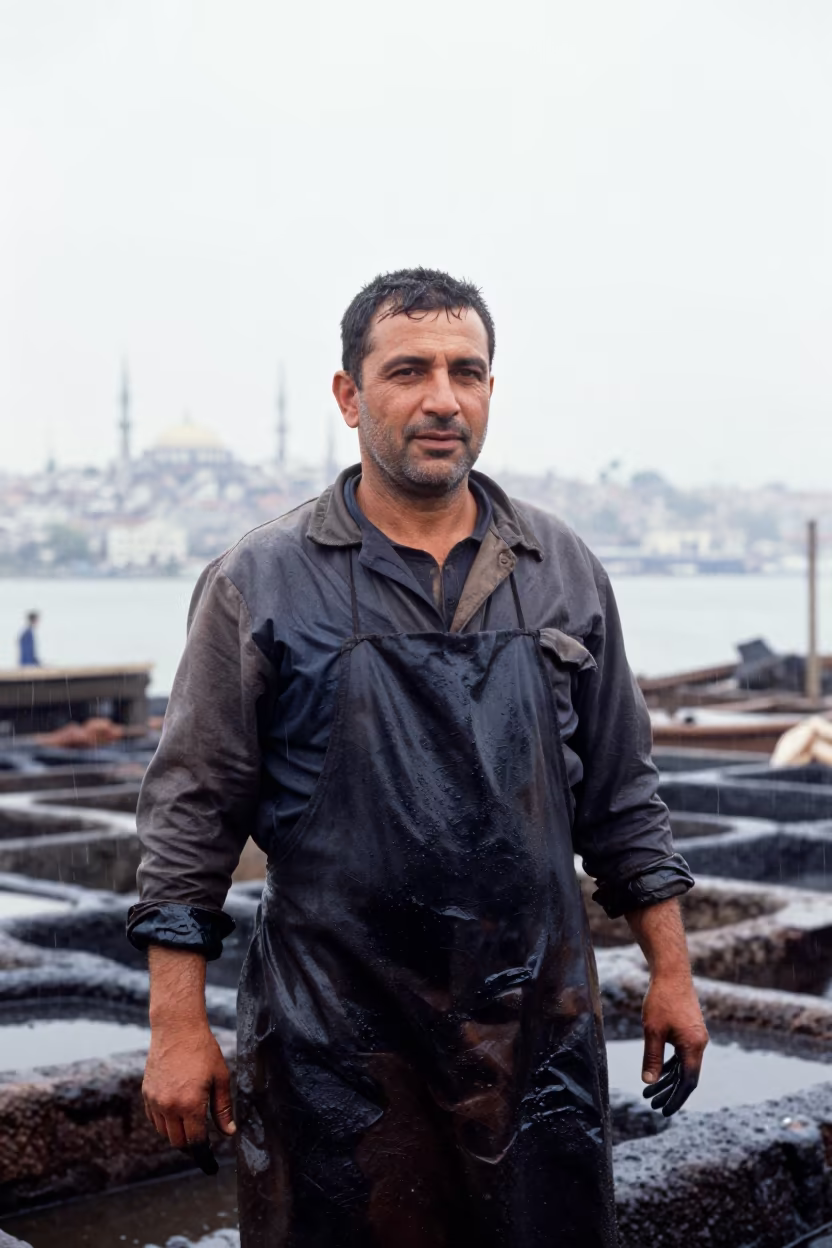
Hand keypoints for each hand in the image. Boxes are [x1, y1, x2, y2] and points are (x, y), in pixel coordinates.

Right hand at [142, 1019, 235, 1150]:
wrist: (176, 1029)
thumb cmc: (203, 1050)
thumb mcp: (220, 1078)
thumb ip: (223, 1109)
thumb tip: (229, 1133)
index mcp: (190, 1105)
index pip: (196, 1143)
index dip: (205, 1157)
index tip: (210, 1166)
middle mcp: (169, 1107)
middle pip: (179, 1142)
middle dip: (192, 1147)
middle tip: (204, 1144)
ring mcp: (155, 1101)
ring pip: (165, 1133)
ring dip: (178, 1135)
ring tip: (191, 1127)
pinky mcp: (147, 1093)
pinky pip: (154, 1119)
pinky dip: (165, 1124)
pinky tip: (176, 1115)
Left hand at [640, 971, 707, 1115]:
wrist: (672, 973)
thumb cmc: (661, 1000)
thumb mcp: (653, 1031)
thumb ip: (652, 1058)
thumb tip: (649, 1082)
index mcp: (693, 1047)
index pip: (687, 1082)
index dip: (676, 1099)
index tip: (664, 1112)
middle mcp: (699, 1044)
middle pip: (686, 1076)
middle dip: (669, 1093)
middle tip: (652, 1106)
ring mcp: (695, 1037)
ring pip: (683, 1066)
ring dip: (667, 1079)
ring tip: (649, 1093)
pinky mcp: (690, 1030)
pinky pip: (681, 1054)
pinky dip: (670, 1065)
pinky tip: (659, 1073)